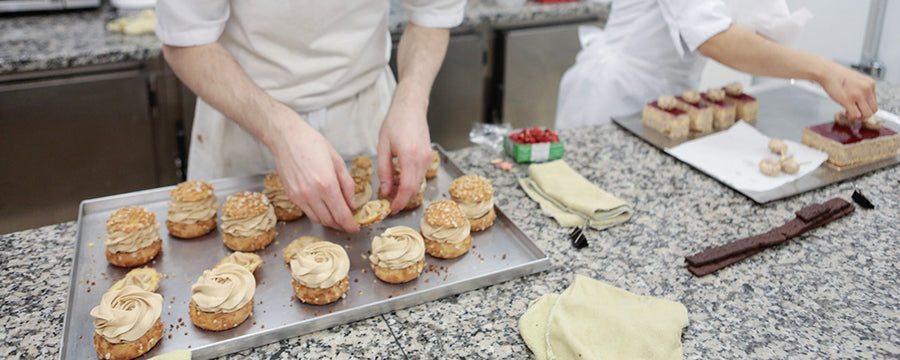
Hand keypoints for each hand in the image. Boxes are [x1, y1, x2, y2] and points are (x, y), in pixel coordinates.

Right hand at [266, 110, 358, 232]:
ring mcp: (299, 197)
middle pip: (330, 221)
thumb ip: (347, 185)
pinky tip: (323, 207)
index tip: (356, 228)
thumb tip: (353, 204)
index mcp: (327, 184)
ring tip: (337, 216)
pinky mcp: (291, 196)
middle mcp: (312, 194)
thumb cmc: (313, 144)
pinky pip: (307, 212)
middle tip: (348, 223)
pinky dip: (317, 214)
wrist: (287, 138)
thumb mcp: (338, 161)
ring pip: (318, 219)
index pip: (341, 214)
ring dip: (329, 221)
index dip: (350, 225)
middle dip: (341, 225)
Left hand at [377, 98, 431, 212]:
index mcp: (409, 156)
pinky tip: (399, 175)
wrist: (411, 107)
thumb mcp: (383, 146)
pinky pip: (420, 174)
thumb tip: (385, 190)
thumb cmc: (395, 122)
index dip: (400, 201)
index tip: (392, 209)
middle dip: (403, 198)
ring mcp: (428, 158)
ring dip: (406, 189)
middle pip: (415, 188)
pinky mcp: (429, 156)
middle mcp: (422, 159)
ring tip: (391, 186)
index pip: (407, 188)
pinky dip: (410, 180)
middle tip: (389, 201)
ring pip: (418, 182)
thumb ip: (383, 170)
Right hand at [817, 63, 877, 119]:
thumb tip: (863, 103)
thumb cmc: (838, 76)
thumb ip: (862, 90)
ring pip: (866, 114)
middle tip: (854, 111)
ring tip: (849, 112)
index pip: (874, 103)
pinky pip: (856, 115)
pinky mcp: (848, 100)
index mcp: (870, 84)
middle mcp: (867, 89)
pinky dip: (851, 117)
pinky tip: (845, 111)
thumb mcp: (857, 80)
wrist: (827, 72)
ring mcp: (858, 94)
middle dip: (863, 114)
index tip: (859, 108)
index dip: (866, 108)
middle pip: (873, 110)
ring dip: (857, 116)